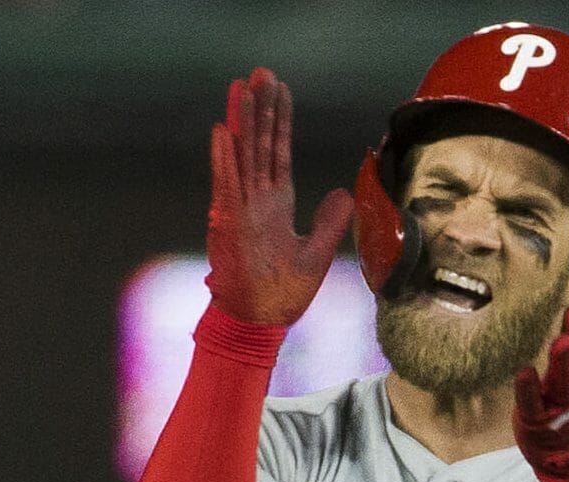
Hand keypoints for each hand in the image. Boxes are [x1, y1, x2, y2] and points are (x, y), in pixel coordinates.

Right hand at [205, 68, 352, 326]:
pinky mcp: (229, 224)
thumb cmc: (282, 291)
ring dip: (241, 122)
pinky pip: (227, 185)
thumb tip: (345, 192)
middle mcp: (256, 200)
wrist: (261, 320)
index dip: (280, 121)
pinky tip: (224, 131)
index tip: (280, 91)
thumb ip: (330, 221)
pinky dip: (225, 159)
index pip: (278, 152)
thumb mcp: (317, 251)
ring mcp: (240, 209)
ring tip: (240, 87)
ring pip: (241, 155)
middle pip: (259, 144)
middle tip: (260, 72)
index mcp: (275, 204)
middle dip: (260, 109)